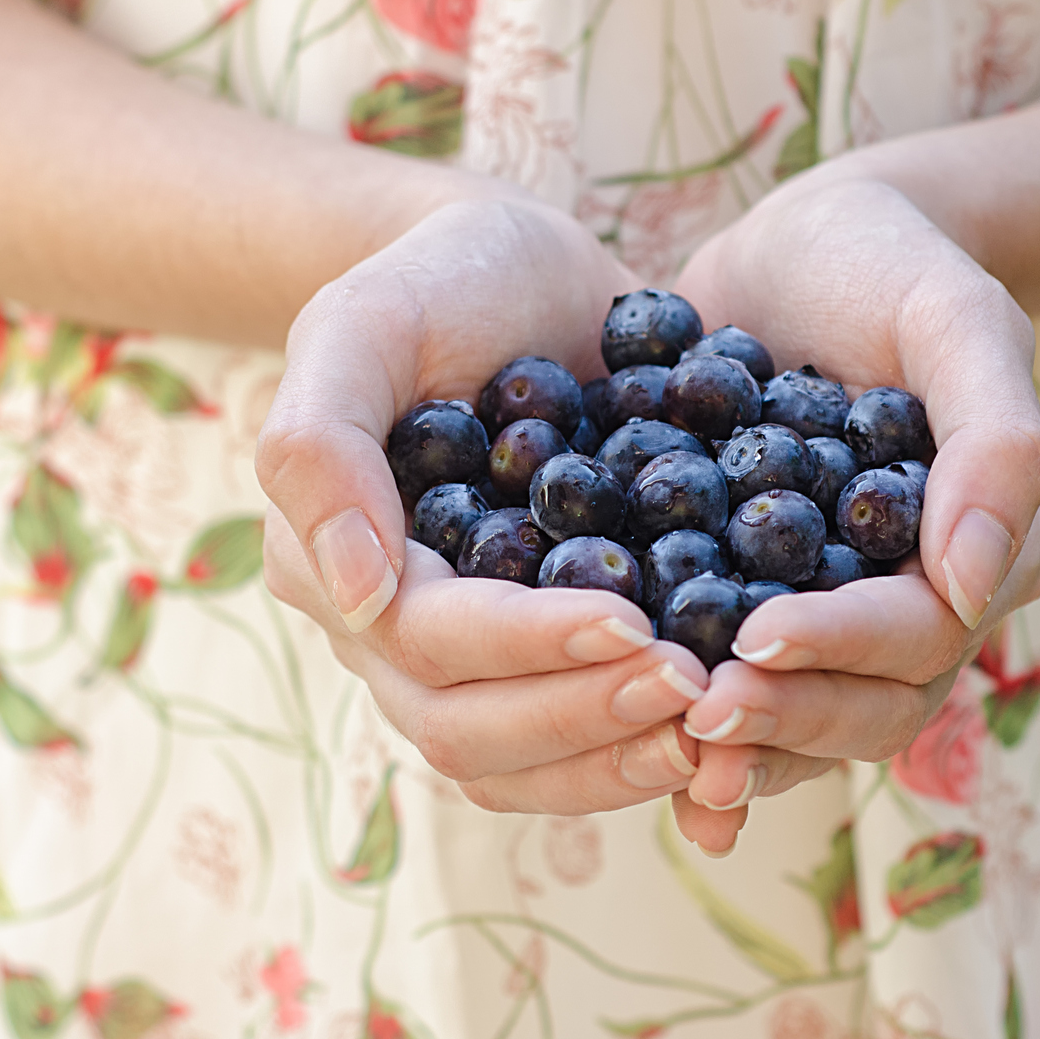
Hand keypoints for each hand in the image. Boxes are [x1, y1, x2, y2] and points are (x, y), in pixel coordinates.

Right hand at [257, 197, 716, 818]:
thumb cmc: (436, 279)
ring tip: (715, 729)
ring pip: (514, 766)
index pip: (426, 641)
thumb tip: (361, 594)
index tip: (635, 624)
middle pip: (466, 731)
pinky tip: (718, 734)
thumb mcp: (364, 320)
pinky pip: (568, 746)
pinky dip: (636, 752)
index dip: (528, 645)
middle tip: (694, 686)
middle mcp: (387, 631)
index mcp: (332, 561)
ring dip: (613, 759)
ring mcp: (462, 657)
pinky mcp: (534, 657)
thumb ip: (321, 443)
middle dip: (581, 716)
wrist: (516, 272)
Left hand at [665, 177, 1039, 842]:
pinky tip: (616, 735)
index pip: (922, 634)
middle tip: (695, 715)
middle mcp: (914, 607)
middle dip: (783, 718)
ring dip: (736, 745)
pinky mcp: (751, 603)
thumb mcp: (959, 319)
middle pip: (866, 707)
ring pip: (800, 718)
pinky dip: (682, 718)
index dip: (841, 648)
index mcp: (984, 556)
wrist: (807, 243)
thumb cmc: (896, 265)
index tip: (756, 641)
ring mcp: (830, 615)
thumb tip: (970, 586)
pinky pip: (730, 679)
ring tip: (660, 751)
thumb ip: (996, 442)